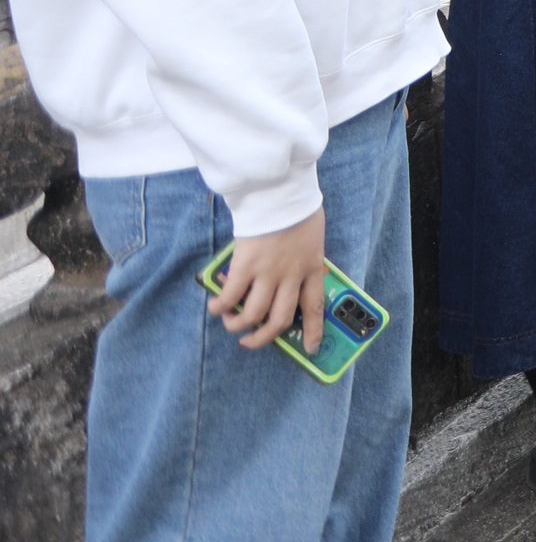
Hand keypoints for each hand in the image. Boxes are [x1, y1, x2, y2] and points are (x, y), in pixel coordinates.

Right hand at [210, 206, 329, 354]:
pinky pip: (230, 297)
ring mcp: (268, 274)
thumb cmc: (298, 209)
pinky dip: (220, 307)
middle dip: (263, 338)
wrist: (280, 192)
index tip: (310, 348)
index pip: (315, 307)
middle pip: (279, 320)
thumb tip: (285, 277)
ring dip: (238, 325)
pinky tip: (215, 307)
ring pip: (253, 315)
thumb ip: (302, 260)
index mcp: (312, 268)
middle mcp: (291, 277)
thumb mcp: (312, 239)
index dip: (312, 331)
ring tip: (230, 323)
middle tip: (250, 341)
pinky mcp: (245, 266)